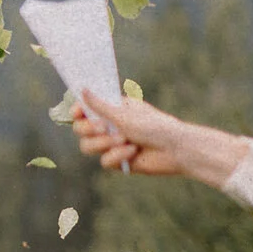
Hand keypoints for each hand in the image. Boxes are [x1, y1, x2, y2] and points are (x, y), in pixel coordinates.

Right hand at [73, 91, 188, 175]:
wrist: (175, 150)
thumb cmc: (154, 126)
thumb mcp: (124, 114)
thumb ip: (100, 106)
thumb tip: (83, 90)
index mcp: (112, 110)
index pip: (85, 109)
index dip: (77, 111)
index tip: (77, 113)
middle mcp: (109, 126)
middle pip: (80, 130)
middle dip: (89, 130)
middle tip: (103, 128)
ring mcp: (112, 144)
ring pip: (88, 146)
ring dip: (104, 144)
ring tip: (123, 141)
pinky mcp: (117, 161)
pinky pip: (104, 161)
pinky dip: (118, 156)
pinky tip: (133, 152)